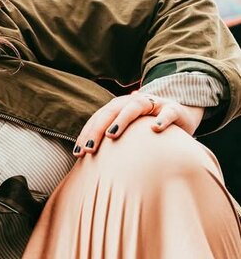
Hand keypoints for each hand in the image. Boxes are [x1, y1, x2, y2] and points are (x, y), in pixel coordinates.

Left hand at [73, 90, 204, 158]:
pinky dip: (162, 119)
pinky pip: (168, 113)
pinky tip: (155, 129)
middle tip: (89, 148)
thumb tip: (86, 156)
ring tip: (111, 135)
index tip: (78, 153)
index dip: (87, 133)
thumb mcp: (129, 132)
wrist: (180, 114)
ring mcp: (155, 104)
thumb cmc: (147, 127)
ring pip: (136, 106)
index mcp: (121, 106)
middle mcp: (135, 101)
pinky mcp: (174, 109)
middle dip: (98, 129)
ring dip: (122, 120)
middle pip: (112, 110)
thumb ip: (111, 139)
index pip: (99, 117)